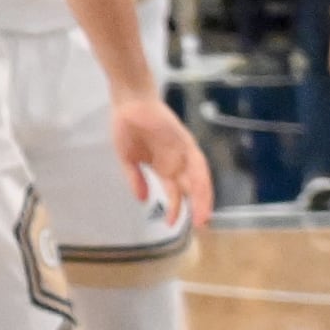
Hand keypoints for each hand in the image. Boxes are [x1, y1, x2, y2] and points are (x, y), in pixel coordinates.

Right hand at [111, 92, 214, 233]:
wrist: (128, 103)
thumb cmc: (126, 127)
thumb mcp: (127, 159)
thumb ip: (135, 179)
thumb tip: (143, 200)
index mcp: (163, 168)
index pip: (174, 193)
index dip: (174, 209)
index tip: (170, 224)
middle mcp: (177, 163)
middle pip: (192, 189)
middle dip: (196, 207)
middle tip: (199, 226)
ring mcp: (183, 152)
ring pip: (198, 179)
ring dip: (202, 197)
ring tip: (202, 215)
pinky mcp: (186, 141)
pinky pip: (198, 162)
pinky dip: (200, 177)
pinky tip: (200, 190)